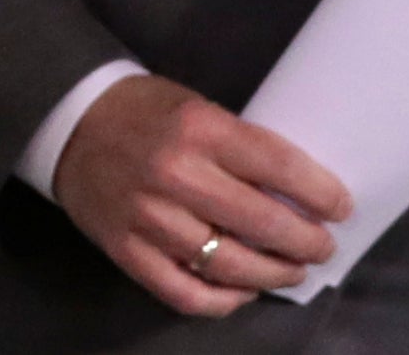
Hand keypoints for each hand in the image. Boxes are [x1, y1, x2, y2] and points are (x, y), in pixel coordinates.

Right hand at [51, 75, 350, 318]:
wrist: (68, 120)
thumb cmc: (144, 110)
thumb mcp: (196, 107)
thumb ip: (239, 146)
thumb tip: (294, 193)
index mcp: (199, 129)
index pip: (278, 166)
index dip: (320, 193)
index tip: (340, 207)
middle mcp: (176, 174)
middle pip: (262, 224)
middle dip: (306, 242)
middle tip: (321, 247)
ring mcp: (150, 218)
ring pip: (230, 266)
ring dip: (272, 275)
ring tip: (290, 271)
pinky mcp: (127, 250)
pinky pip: (186, 293)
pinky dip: (223, 301)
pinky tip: (242, 291)